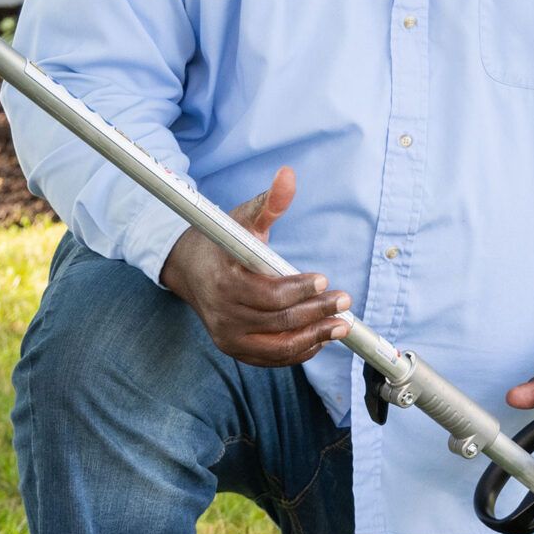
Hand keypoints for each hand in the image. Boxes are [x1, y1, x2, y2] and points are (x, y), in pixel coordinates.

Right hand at [159, 166, 350, 366]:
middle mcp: (223, 314)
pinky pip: (272, 358)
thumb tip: (288, 175)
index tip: (324, 280)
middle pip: (278, 321)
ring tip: (341, 325)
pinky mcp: (235, 350)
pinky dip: (299, 351)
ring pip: (278, 346)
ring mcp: (228, 337)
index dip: (299, 290)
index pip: (268, 294)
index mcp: (224, 281)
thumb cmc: (222, 241)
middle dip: (316, 312)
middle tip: (344, 301)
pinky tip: (321, 338)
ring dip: (314, 337)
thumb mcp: (243, 218)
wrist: (189, 268)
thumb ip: (270, 202)